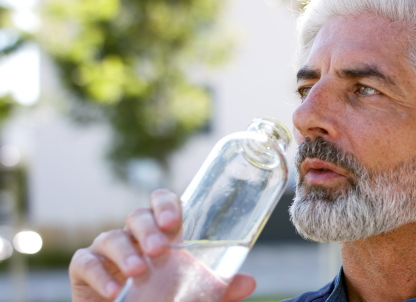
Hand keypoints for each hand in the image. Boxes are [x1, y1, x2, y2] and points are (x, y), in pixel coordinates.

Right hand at [68, 189, 255, 300]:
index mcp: (161, 234)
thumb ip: (219, 289)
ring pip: (111, 236)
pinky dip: (98, 274)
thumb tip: (249, 281)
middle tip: (160, 249)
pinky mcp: (85, 269)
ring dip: (125, 252)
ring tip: (138, 272)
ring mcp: (107, 251)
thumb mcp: (194, 296)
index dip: (165, 205)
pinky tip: (113, 291)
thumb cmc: (164, 300)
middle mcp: (134, 236)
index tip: (173, 221)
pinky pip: (86, 262)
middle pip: (137, 216)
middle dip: (147, 228)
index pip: (162, 204)